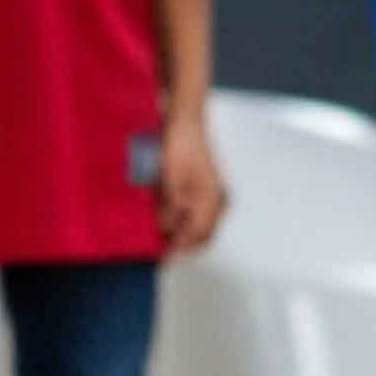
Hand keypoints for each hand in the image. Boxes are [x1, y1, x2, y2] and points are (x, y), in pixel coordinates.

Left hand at [158, 115, 227, 256]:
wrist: (185, 119)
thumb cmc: (180, 143)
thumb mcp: (169, 177)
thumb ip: (170, 207)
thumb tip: (166, 229)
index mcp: (211, 199)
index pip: (196, 234)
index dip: (178, 247)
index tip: (162, 256)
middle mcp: (216, 199)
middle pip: (202, 234)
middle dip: (182, 243)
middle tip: (160, 247)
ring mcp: (212, 193)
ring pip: (199, 224)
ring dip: (181, 229)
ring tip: (159, 227)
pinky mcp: (204, 187)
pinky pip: (195, 211)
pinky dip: (182, 216)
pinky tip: (165, 211)